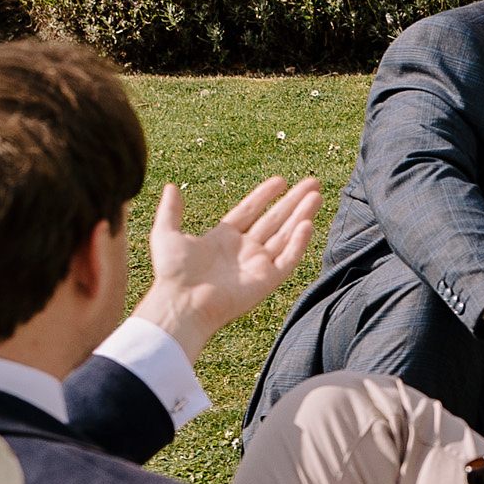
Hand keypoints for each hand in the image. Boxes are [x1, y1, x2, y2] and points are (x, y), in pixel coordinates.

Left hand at [131, 177, 321, 356]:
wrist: (182, 303)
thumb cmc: (172, 273)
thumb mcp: (166, 234)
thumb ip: (171, 211)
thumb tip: (171, 187)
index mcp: (223, 238)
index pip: (250, 210)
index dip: (265, 195)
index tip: (281, 180)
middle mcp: (244, 250)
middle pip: (275, 219)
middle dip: (294, 201)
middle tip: (312, 183)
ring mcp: (258, 264)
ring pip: (286, 234)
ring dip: (302, 215)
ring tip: (316, 195)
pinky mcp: (267, 280)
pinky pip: (288, 258)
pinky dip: (299, 242)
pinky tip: (307, 223)